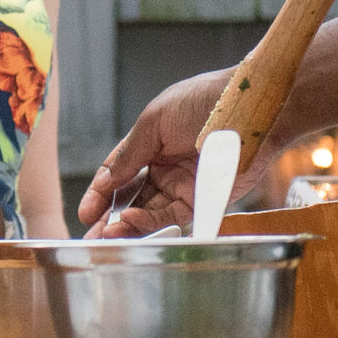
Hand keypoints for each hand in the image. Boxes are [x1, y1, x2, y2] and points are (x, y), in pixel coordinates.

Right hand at [76, 69, 290, 234]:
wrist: (251, 110)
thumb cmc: (205, 101)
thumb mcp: (155, 119)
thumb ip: (129, 152)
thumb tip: (105, 179)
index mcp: (150, 145)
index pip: (118, 174)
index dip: (100, 193)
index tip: (86, 210)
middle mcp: (165, 168)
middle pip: (132, 199)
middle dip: (111, 218)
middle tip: (92, 236)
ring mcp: (184, 186)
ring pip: (149, 212)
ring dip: (127, 225)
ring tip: (107, 235)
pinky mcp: (205, 201)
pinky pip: (174, 218)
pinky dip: (151, 222)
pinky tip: (131, 222)